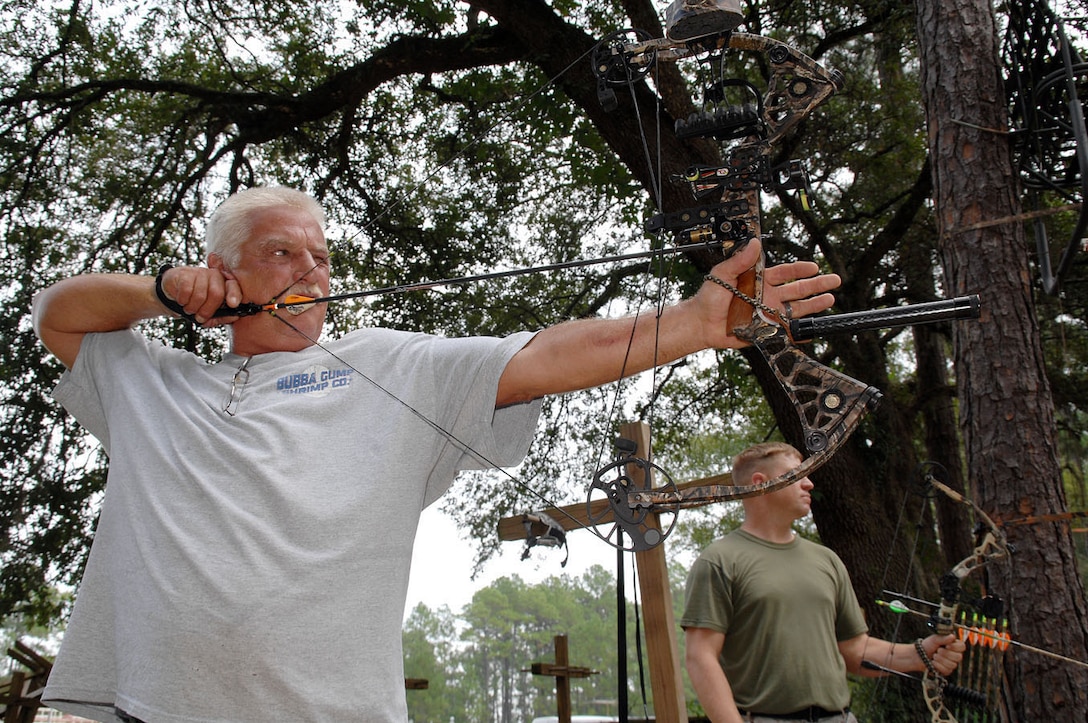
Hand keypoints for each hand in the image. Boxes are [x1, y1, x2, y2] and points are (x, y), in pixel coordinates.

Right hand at [158, 266, 242, 325]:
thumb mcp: (210, 313)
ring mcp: (199, 272)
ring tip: (189, 308)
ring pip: (200, 295)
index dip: (234, 294)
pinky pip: (186, 291)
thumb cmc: (194, 302)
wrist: (172, 293)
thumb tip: (235, 317)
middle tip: (199, 317)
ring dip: (192, 308)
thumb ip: (223, 316)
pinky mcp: (184, 274)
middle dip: (207, 311)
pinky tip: (182, 301)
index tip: (232, 304)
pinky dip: (183, 301)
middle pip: (216, 294)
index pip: (233, 286)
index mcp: (224, 283)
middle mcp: (213, 275)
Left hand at [696, 239, 840, 348]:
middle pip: (797, 290)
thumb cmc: (709, 298)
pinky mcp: (766, 329)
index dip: (800, 269)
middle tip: (834, 280)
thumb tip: (754, 243)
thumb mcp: (723, 273)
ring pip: (796, 308)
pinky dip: (800, 330)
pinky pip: (785, 330)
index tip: (814, 266)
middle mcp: (767, 296)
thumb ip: (741, 260)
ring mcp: (768, 313)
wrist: (701, 323)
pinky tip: (812, 329)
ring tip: (830, 299)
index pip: (785, 273)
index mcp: (760, 280)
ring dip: (814, 304)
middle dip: (816, 285)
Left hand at [923, 633, 966, 675]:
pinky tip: (933, 662)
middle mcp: (954, 655)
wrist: (919, 655)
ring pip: (952, 664)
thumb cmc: (928, 645)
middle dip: (946, 653)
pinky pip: (947, 670)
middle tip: (938, 650)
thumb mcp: (934, 639)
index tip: (947, 645)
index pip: (962, 647)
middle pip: (959, 657)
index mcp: (953, 645)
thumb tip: (952, 636)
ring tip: (934, 656)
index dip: (955, 647)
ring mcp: (951, 663)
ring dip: (941, 659)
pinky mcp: (947, 671)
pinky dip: (938, 665)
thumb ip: (944, 638)